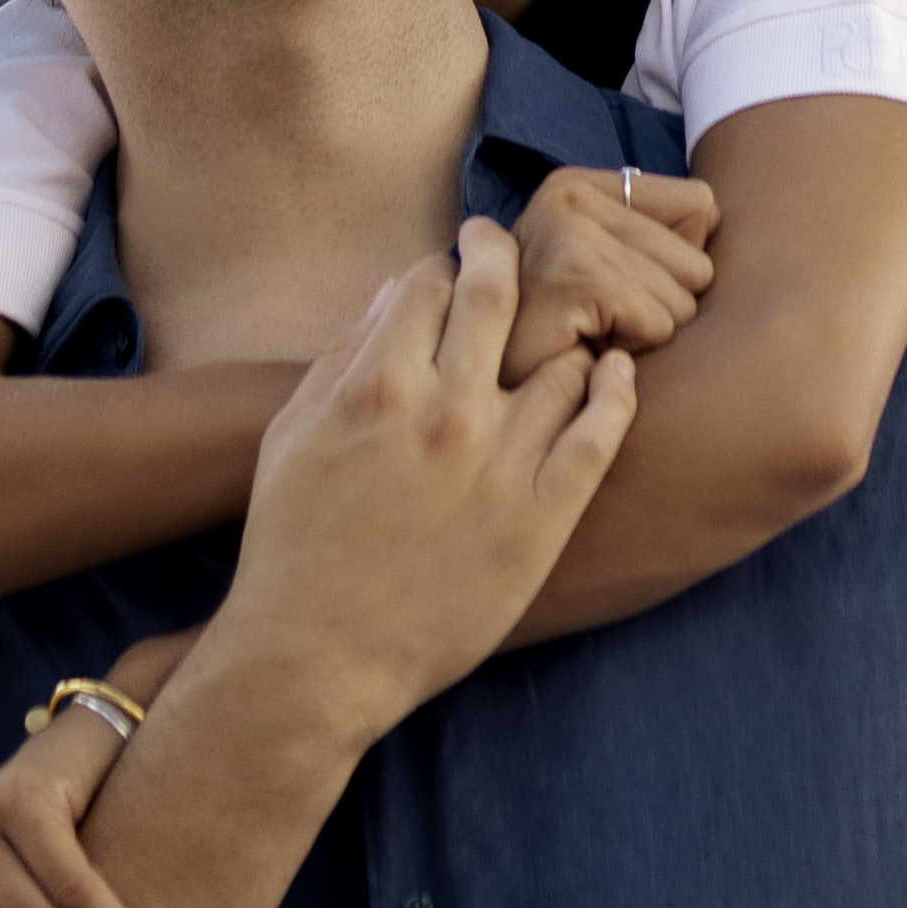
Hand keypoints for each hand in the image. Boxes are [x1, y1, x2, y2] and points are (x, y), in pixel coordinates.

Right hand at [223, 219, 638, 751]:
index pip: (428, 282)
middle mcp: (445, 413)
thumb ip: (342, 357)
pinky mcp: (542, 520)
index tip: (449, 272)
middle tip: (505, 247)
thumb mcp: (293, 437)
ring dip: (560, 337)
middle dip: (499, 255)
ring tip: (560, 338)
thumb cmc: (291, 547)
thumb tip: (392, 294)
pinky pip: (600, 432)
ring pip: (560, 359)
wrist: (316, 660)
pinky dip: (615, 389)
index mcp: (378, 386)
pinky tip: (615, 371)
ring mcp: (500, 466)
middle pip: (497, 295)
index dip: (440, 267)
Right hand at [505, 161, 713, 371]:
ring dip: (648, 331)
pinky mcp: (576, 277)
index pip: (697, 202)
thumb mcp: (605, 264)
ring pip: (682, 298)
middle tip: (607, 319)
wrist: (492, 380)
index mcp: (580, 185)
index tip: (624, 284)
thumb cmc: (556, 330)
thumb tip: (714, 217)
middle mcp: (572, 196)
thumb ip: (662, 236)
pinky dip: (636, 348)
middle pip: (697, 258)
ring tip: (595, 333)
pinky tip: (591, 347)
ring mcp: (571, 233)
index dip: (678, 260)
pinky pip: (660, 322)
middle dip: (664, 304)